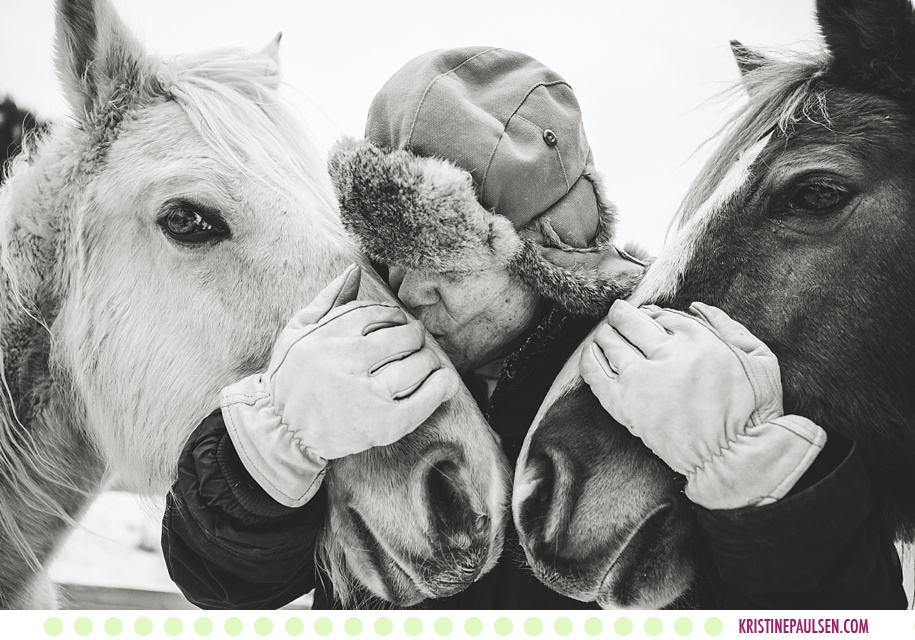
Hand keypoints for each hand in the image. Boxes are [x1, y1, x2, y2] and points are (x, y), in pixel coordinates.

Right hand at [222, 264, 459, 506]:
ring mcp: (367, 396)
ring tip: (424, 363)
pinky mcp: (382, 424)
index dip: (394, 316)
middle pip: (405, 337)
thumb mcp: (298, 331)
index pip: (379, 312)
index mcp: (328, 336)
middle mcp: (348, 362)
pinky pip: (425, 399)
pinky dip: (441, 386)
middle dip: (414, 337)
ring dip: (428, 360)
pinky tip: (443, 381)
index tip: (396, 324)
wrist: (280, 431)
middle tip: (413, 343)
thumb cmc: (291, 376)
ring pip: (418, 364)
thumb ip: (328, 299)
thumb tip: (355, 270)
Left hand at [580, 299, 825, 508]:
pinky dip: (589, 359)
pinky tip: (591, 354)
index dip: (650, 314)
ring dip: (605, 334)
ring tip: (606, 335)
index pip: (660, 314)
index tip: (647, 320)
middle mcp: (667, 354)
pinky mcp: (625, 406)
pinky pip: (595, 374)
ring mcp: (642, 380)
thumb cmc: (753, 411)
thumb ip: (729, 326)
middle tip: (618, 317)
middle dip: (621, 315)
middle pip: (629, 322)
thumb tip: (697, 305)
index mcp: (698, 339)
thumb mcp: (760, 357)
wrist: (735, 458)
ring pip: (610, 343)